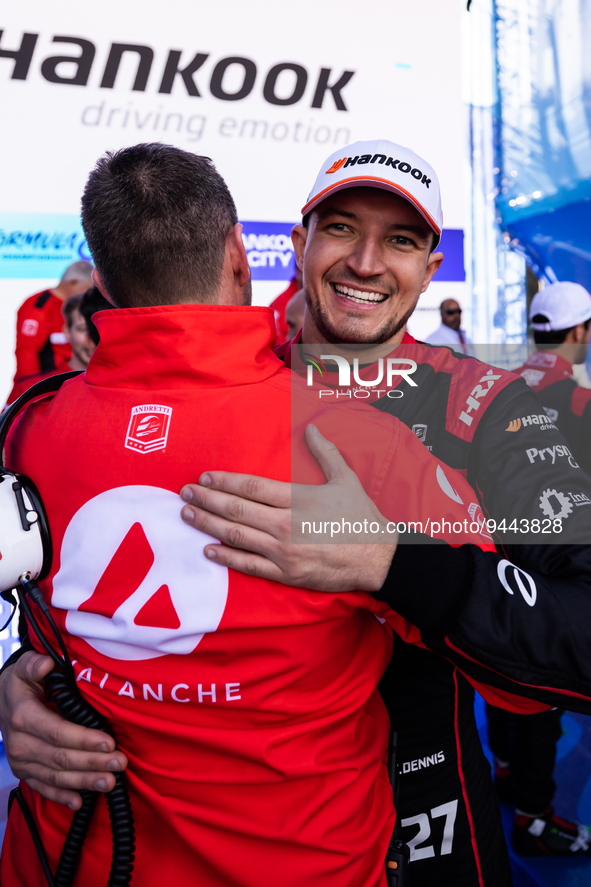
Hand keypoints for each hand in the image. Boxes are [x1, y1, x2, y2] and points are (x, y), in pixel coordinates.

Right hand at [0, 652, 127, 809]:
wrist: (1, 702)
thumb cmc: (21, 684)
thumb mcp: (24, 668)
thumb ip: (34, 665)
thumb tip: (46, 664)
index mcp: (24, 717)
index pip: (57, 732)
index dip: (84, 740)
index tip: (109, 743)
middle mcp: (20, 744)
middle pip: (60, 758)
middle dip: (92, 763)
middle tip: (119, 763)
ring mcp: (21, 762)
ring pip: (55, 776)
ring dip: (84, 782)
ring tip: (110, 782)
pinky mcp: (24, 772)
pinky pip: (43, 788)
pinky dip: (62, 796)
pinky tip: (80, 801)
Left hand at [180, 424, 396, 591]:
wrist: (378, 558)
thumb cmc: (361, 517)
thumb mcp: (345, 479)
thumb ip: (325, 453)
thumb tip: (313, 428)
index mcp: (297, 498)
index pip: (251, 487)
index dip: (224, 481)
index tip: (205, 476)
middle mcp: (285, 524)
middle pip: (236, 510)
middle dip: (206, 500)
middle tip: (185, 492)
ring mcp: (283, 551)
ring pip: (236, 536)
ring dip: (208, 524)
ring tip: (188, 515)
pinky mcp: (285, 573)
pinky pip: (249, 565)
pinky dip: (226, 557)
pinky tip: (209, 549)